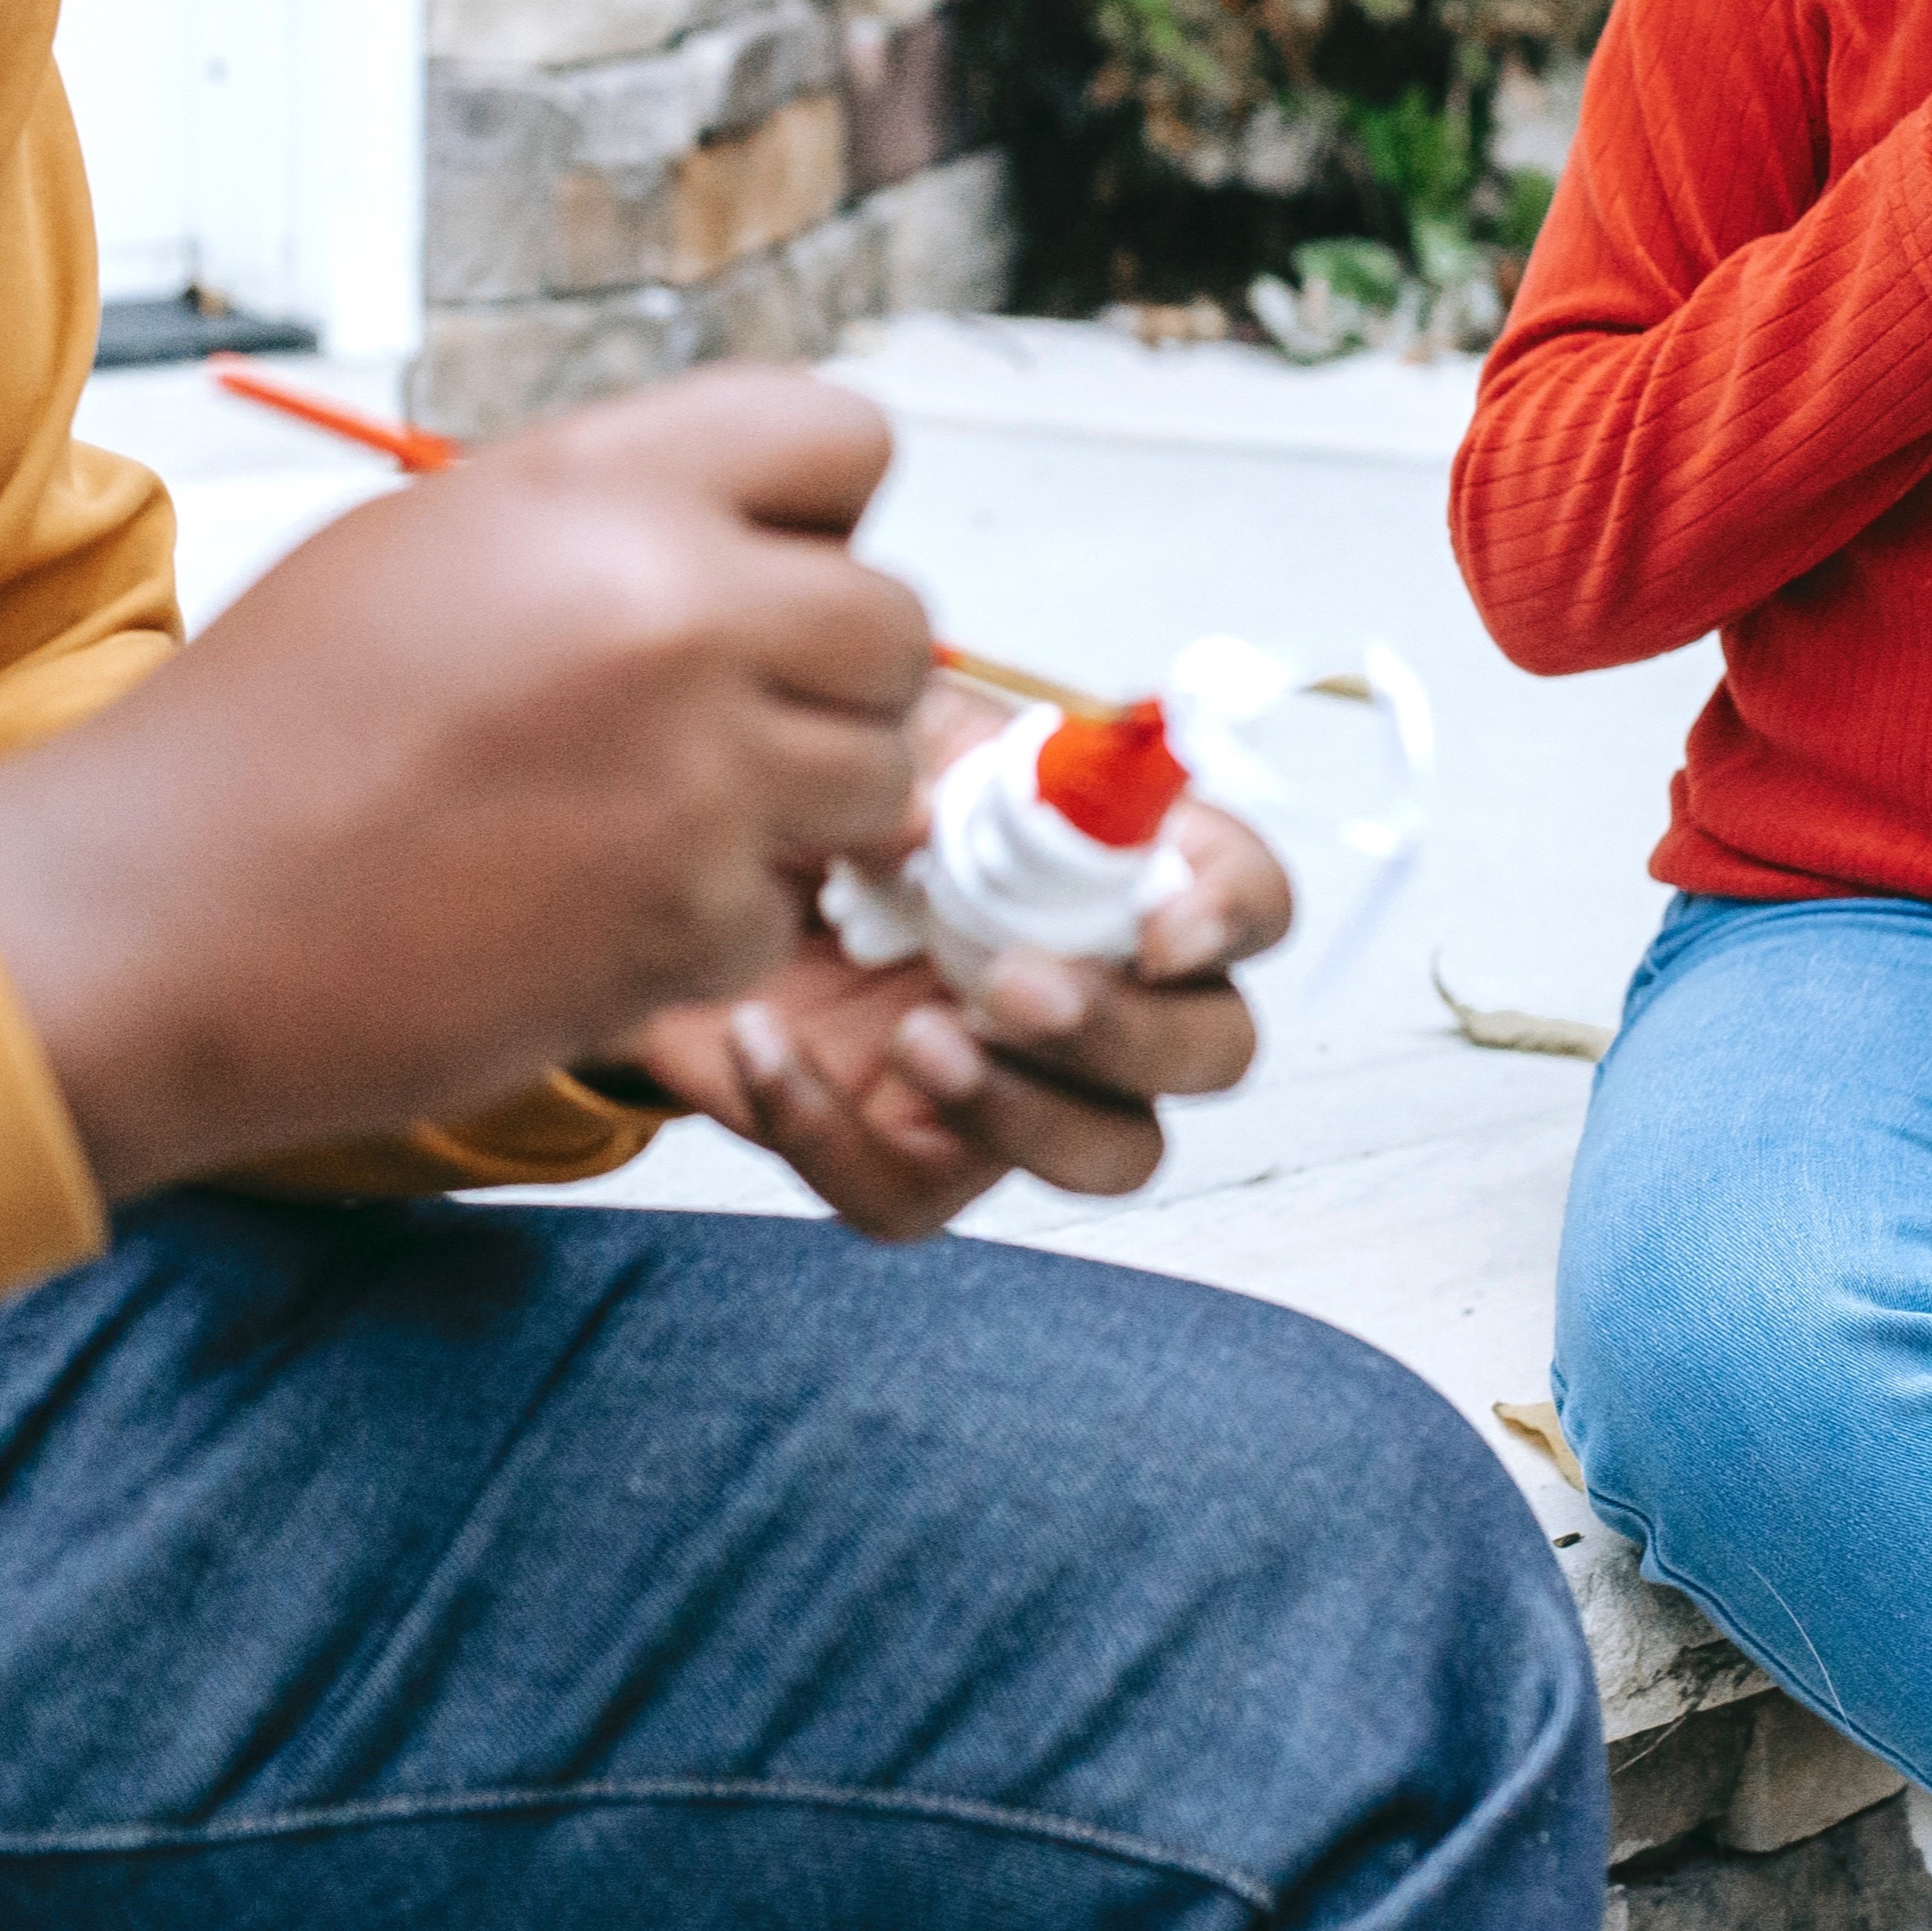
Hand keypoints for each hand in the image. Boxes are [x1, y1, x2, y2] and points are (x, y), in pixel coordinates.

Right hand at [0, 369, 932, 1198]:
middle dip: (832, 681)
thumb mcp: (441, 540)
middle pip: (897, 625)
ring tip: (653, 816)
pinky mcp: (686, 921)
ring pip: (877, 778)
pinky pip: (786, 912)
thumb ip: (618, 520)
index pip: (847, 439)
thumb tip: (770, 537)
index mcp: (605, 483)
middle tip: (725, 721)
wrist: (155, 918)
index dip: (819, 514)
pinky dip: (709, 928)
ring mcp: (696, 772)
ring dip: (796, 811)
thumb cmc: (275, 727)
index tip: (759, 571)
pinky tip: (584, 911)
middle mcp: (673, 606)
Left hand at [616, 685, 1295, 1239]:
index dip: (1233, 919)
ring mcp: (1028, 1083)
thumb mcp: (874, 736)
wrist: (682, 862)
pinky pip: (911, 1194)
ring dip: (1033, 1115)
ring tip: (913, 1040)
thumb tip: (942, 821)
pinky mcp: (916, 1155)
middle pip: (1214, 1048)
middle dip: (1129, 1033)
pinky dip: (827, 1130)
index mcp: (1124, 866)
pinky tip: (761, 1044)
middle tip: (1009, 988)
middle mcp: (1106, 985)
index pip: (1248, 898)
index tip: (1163, 937)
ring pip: (1116, 1153)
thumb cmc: (822, 792)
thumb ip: (931, 760)